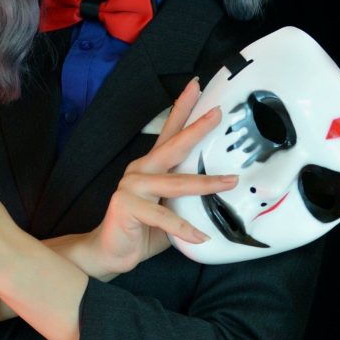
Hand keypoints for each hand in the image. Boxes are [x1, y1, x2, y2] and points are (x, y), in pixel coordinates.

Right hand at [88, 78, 236, 275]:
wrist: (109, 253)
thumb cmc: (143, 231)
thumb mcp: (171, 209)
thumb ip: (188, 198)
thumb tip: (223, 193)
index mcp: (151, 167)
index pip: (169, 132)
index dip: (182, 108)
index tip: (196, 86)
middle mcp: (140, 170)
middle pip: (173, 145)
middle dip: (196, 128)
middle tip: (217, 113)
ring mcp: (132, 186)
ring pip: (175, 182)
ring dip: (205, 183)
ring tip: (229, 182)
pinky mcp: (127, 205)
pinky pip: (162, 217)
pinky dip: (184, 228)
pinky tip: (200, 236)